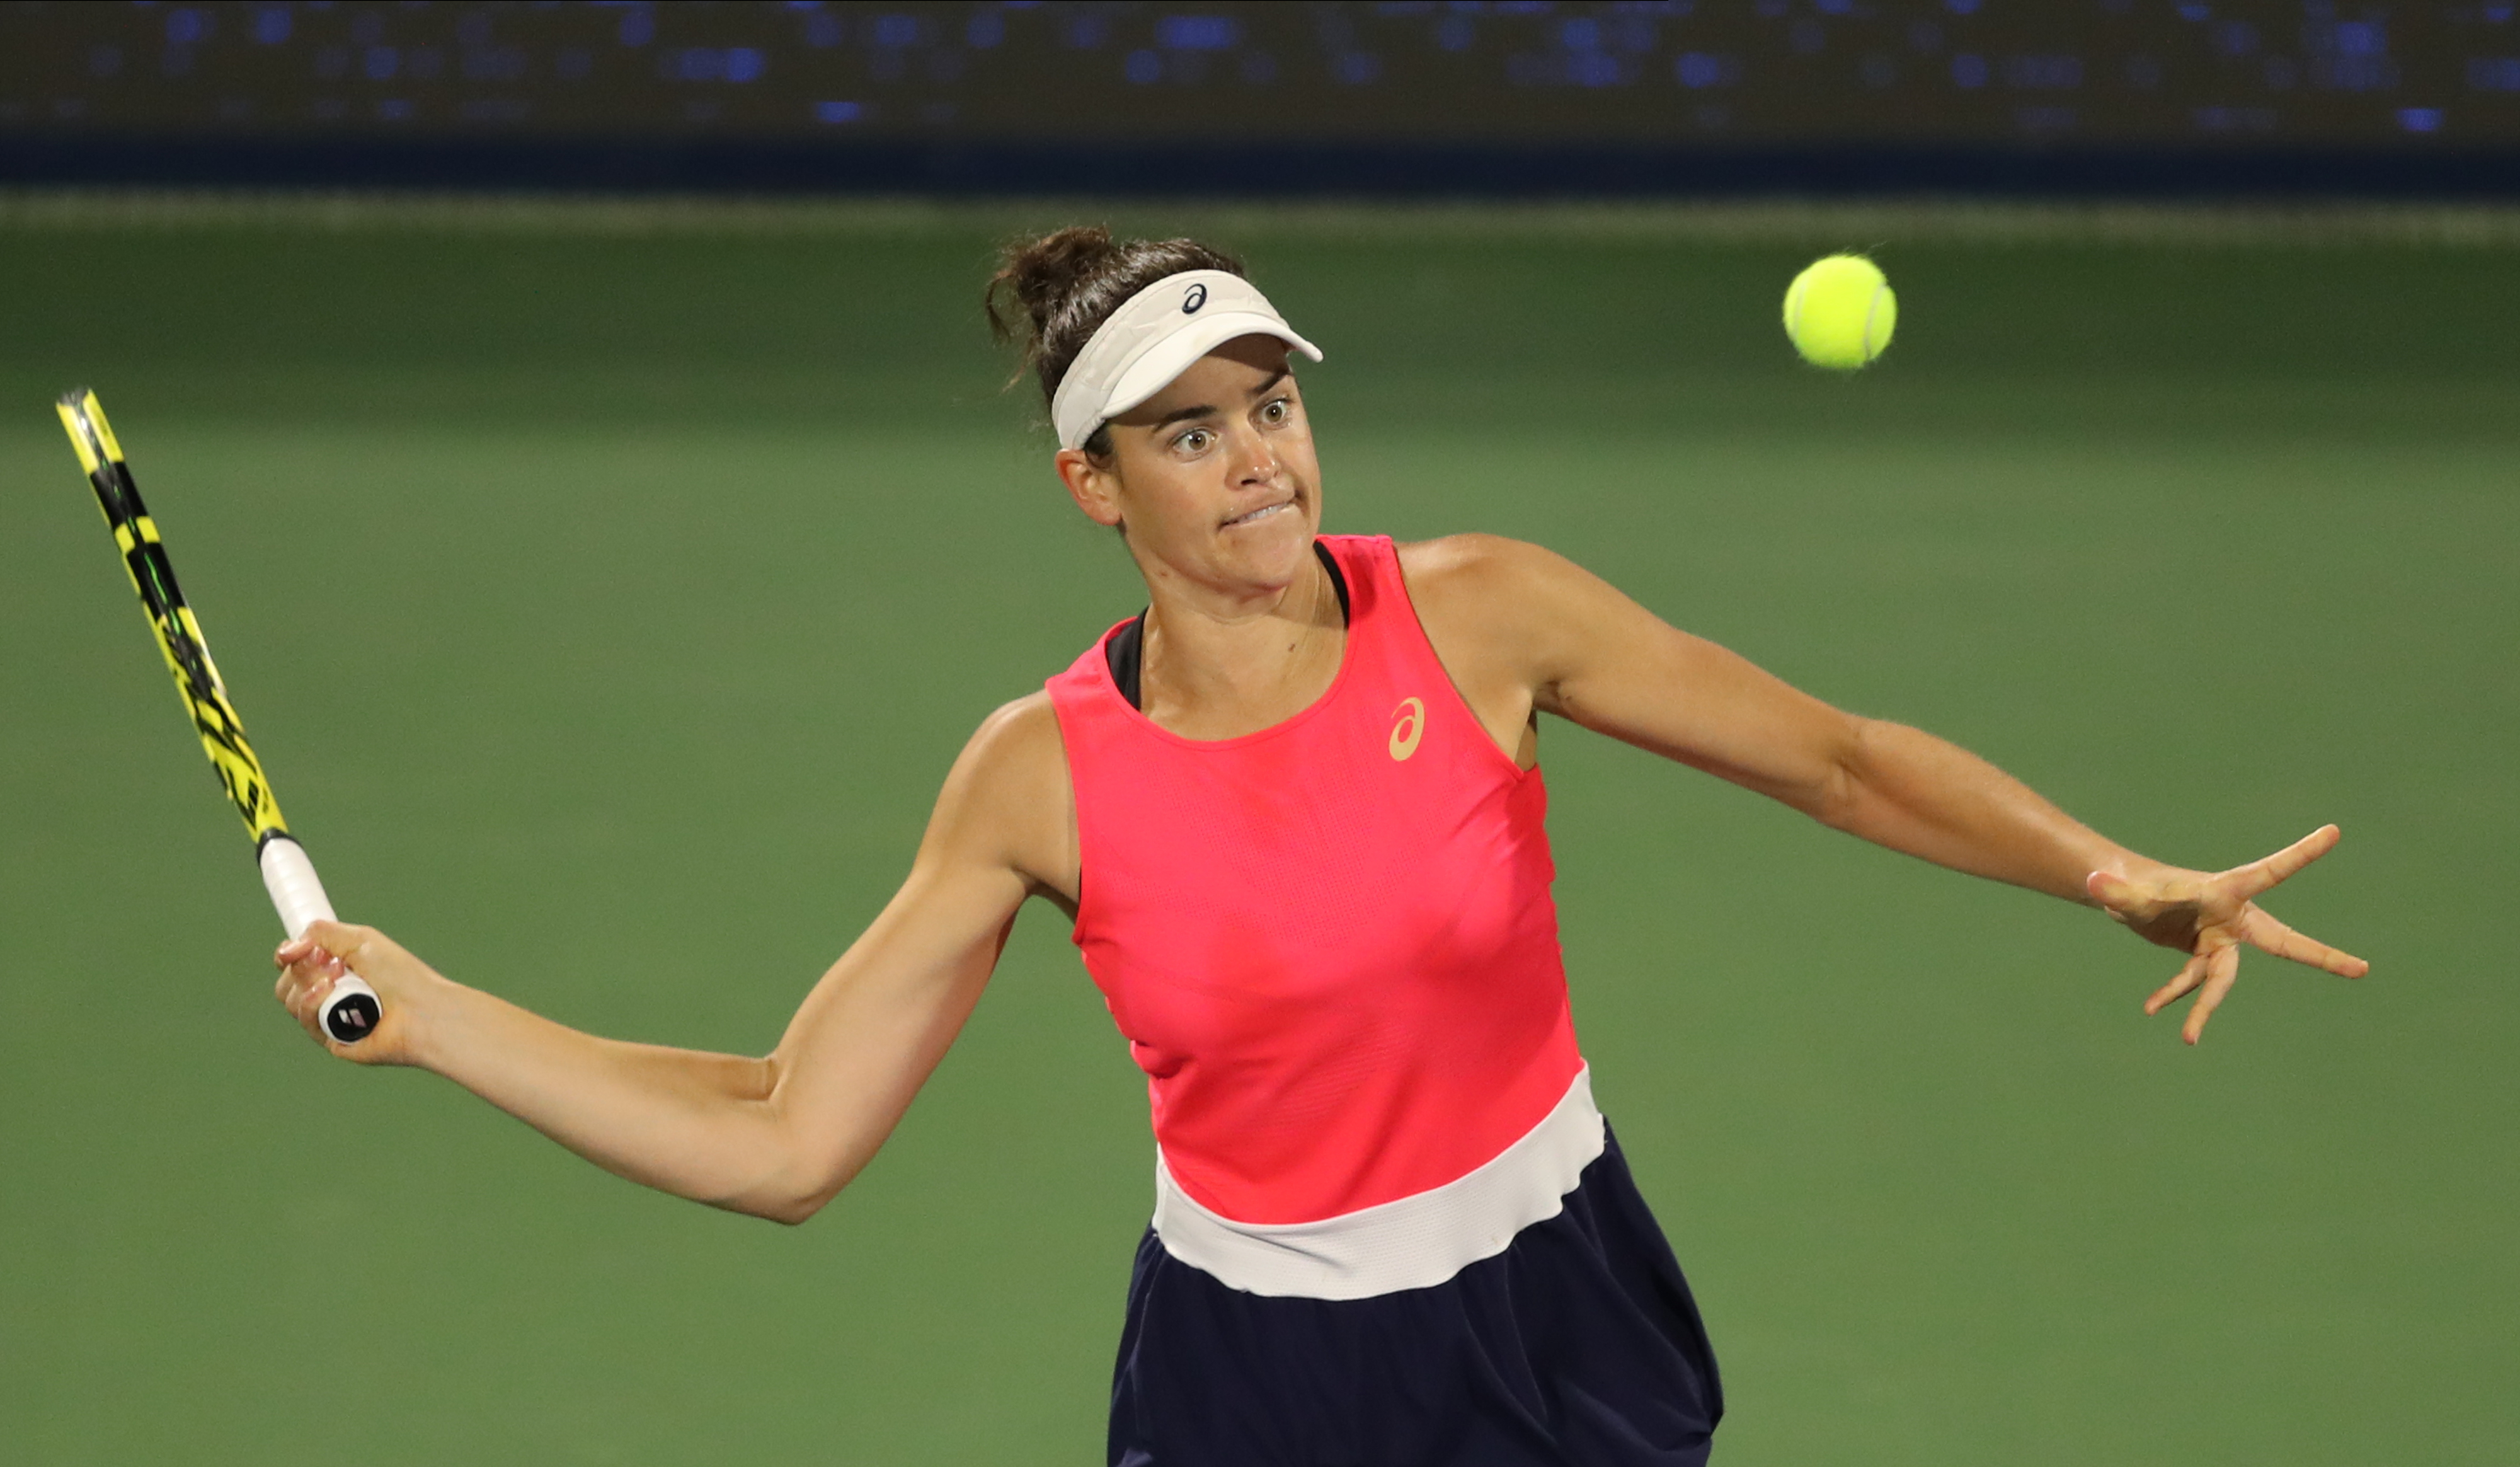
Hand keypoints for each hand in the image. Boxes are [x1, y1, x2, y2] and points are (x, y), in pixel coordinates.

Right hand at [273, 920, 436, 1065]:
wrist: (420, 1010)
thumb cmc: (401, 975)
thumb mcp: (361, 940)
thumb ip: (323, 933)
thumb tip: (291, 943)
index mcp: (337, 968)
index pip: (295, 962)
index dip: (288, 955)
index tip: (291, 950)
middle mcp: (330, 992)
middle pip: (287, 981)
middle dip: (300, 967)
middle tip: (330, 962)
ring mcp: (329, 1016)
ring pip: (290, 999)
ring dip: (308, 982)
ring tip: (338, 977)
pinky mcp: (331, 1038)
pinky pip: (305, 1019)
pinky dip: (311, 1003)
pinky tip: (327, 992)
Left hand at [2086, 825, 2368, 1044]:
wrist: (2128, 898)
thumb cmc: (2135, 886)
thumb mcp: (2127, 893)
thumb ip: (2114, 890)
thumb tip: (2093, 884)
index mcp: (2226, 892)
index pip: (2270, 871)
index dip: (2301, 854)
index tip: (2334, 830)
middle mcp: (2232, 918)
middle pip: (2283, 941)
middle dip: (2321, 956)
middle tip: (2363, 969)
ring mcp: (2220, 941)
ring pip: (2224, 979)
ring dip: (2204, 1007)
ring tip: (2187, 1038)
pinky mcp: (2203, 956)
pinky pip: (2194, 983)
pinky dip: (2174, 997)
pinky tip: (2152, 1011)